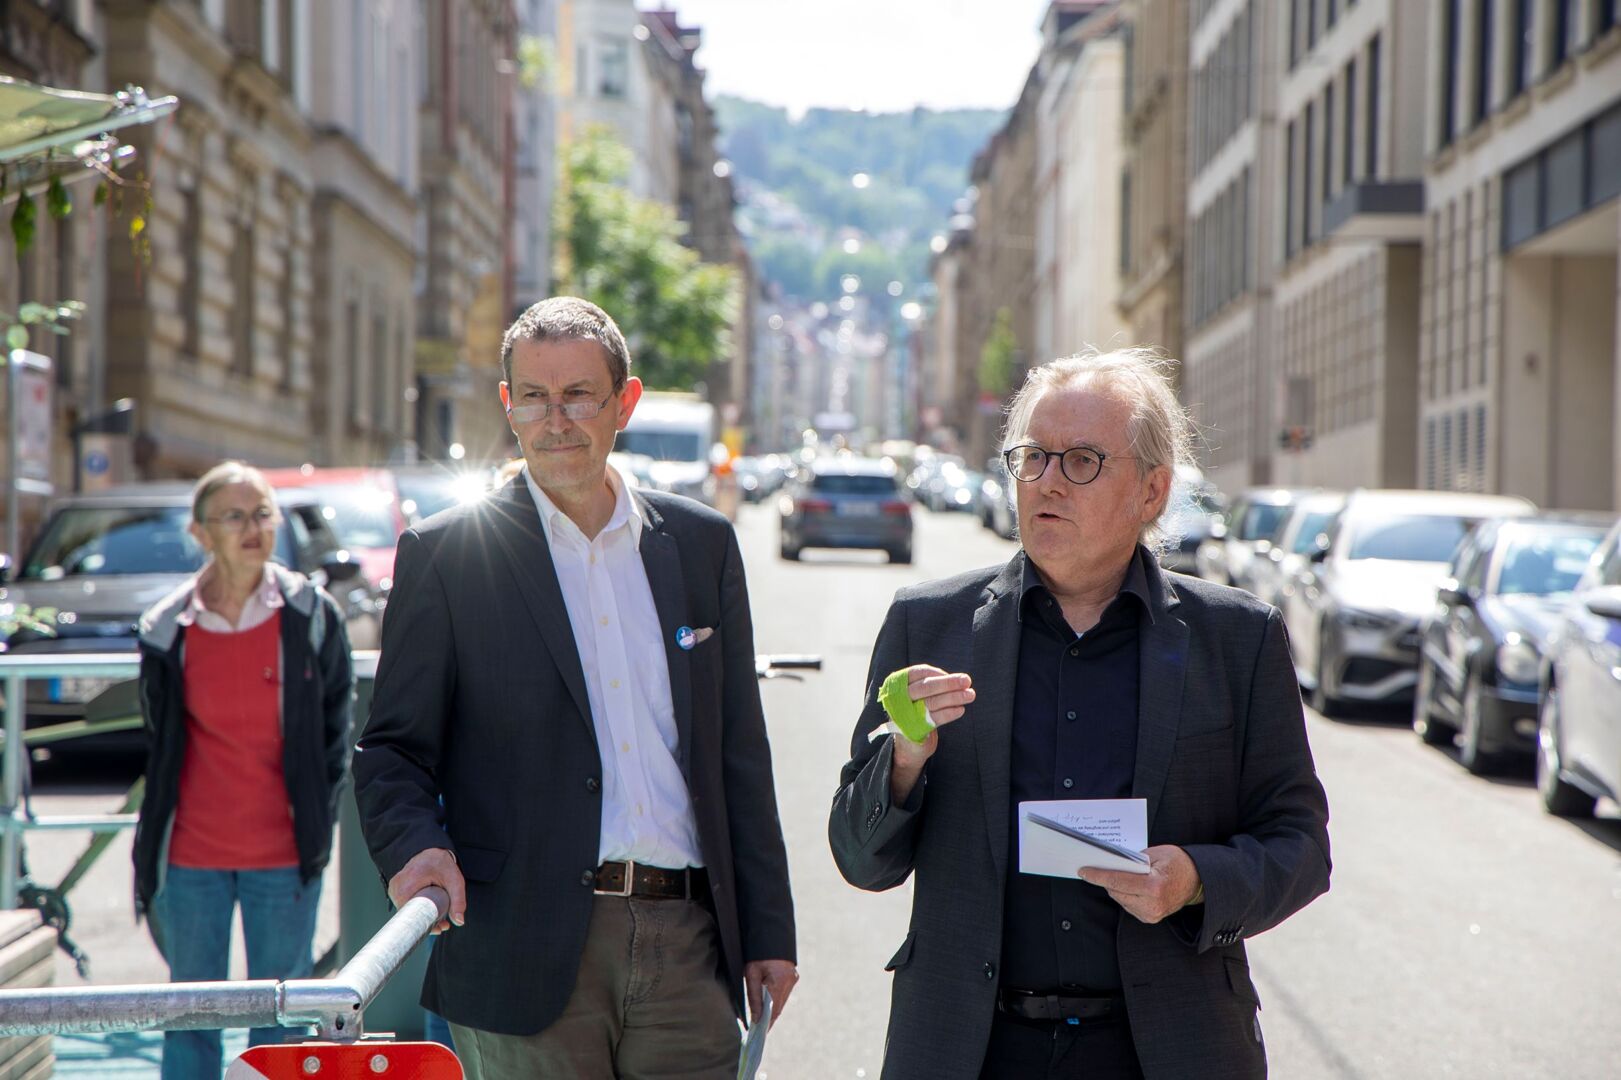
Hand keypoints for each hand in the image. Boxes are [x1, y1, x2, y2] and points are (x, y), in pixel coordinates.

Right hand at [388, 848, 465, 933]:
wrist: (430, 850)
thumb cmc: (441, 863)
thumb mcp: (454, 880)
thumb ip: (458, 900)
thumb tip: (459, 921)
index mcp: (406, 885)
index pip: (412, 915)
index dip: (426, 925)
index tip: (439, 929)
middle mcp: (396, 888)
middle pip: (410, 915)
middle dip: (427, 922)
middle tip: (443, 925)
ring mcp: (394, 889)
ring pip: (408, 911)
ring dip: (422, 917)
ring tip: (439, 919)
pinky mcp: (395, 890)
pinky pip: (405, 905)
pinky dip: (417, 910)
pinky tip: (428, 912)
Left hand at [744, 959, 798, 1029]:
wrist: (769, 935)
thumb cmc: (757, 954)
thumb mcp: (751, 974)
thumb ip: (754, 997)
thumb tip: (756, 1019)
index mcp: (780, 980)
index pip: (773, 1009)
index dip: (767, 1022)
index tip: (760, 1033)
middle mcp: (790, 981)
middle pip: (779, 1006)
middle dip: (769, 1018)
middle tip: (759, 1030)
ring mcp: (793, 978)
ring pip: (782, 1001)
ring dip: (772, 1010)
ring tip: (762, 1021)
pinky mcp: (792, 976)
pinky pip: (783, 993)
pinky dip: (775, 1000)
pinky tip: (768, 1006)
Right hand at [889, 665, 975, 774]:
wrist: (908, 743)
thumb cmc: (917, 711)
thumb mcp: (918, 694)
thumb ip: (933, 684)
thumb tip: (958, 680)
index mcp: (897, 684)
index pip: (918, 672)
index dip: (938, 673)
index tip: (954, 676)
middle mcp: (898, 698)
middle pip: (925, 687)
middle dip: (948, 683)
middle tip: (967, 680)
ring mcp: (904, 714)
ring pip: (931, 702)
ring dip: (953, 697)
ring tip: (970, 695)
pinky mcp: (914, 729)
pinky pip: (934, 718)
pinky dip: (949, 713)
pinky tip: (960, 709)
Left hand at [1079, 845, 1201, 924]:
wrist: (1197, 881)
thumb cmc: (1178, 863)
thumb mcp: (1156, 853)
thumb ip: (1133, 860)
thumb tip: (1111, 863)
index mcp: (1153, 887)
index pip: (1117, 882)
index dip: (1098, 875)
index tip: (1083, 871)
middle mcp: (1152, 905)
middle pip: (1116, 892)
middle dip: (1106, 879)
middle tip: (1098, 866)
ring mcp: (1151, 914)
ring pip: (1120, 899)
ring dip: (1115, 887)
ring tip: (1116, 873)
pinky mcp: (1150, 918)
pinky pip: (1128, 905)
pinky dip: (1124, 894)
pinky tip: (1127, 885)